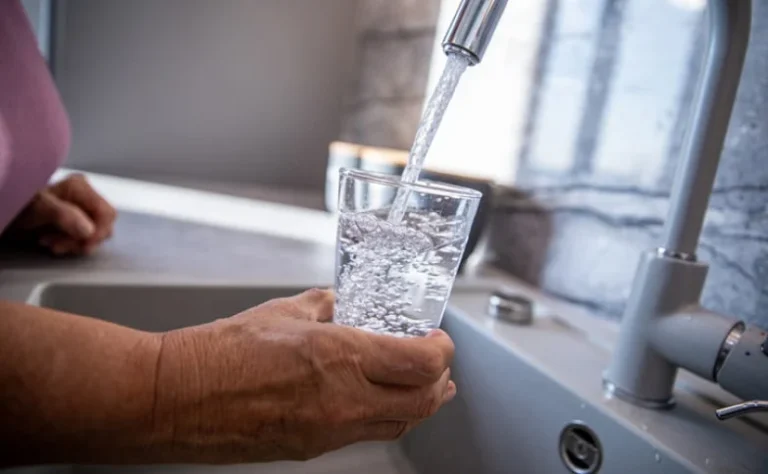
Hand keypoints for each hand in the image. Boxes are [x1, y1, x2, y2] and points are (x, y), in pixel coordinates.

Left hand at [6, 174, 116, 255]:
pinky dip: (70, 246)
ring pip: (94, 235)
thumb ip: (64, 216)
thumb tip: (89, 230)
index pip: (107, 214)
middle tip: (60, 245)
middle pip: (102, 226)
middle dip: (83, 240)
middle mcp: (83, 198)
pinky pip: (84, 239)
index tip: (82, 244)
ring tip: (51, 243)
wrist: (3, 213)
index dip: (98, 232)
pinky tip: (52, 243)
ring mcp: (79, 210)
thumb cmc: (15, 205)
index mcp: (80, 188)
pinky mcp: (73, 223)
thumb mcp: (37, 208)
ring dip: (74, 245)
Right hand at [154, 289, 455, 462]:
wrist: (178, 399)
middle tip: (439, 365)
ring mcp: (330, 430)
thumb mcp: (283, 312)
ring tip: (423, 388)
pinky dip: (384, 417)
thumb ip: (323, 306)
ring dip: (419, 404)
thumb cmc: (222, 351)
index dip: (442, 351)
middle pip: (422, 401)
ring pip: (399, 423)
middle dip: (440, 382)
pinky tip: (376, 402)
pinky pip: (365, 434)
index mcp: (341, 356)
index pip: (422, 363)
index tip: (438, 339)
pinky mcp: (313, 448)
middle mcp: (344, 399)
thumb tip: (341, 303)